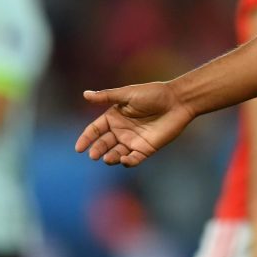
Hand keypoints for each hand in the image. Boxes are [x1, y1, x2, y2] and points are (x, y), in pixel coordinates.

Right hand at [74, 82, 194, 166]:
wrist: (178, 101)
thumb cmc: (153, 94)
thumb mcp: (128, 94)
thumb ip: (107, 96)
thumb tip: (85, 94)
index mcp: (115, 116)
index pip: (95, 130)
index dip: (86, 138)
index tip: (79, 148)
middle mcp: (121, 130)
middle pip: (104, 143)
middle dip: (97, 150)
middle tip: (94, 155)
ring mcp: (133, 140)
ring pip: (116, 153)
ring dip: (110, 157)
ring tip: (107, 158)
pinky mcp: (146, 148)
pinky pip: (133, 159)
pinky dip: (127, 162)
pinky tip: (124, 159)